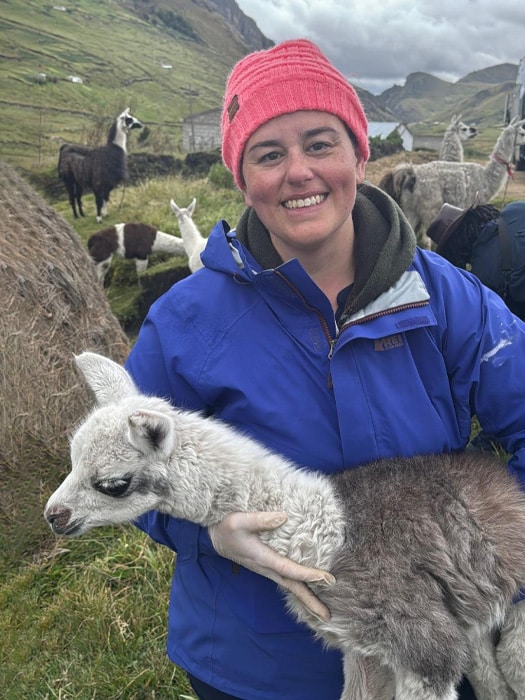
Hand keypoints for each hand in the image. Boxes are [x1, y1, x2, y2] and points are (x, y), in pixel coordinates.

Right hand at [209, 511, 334, 620]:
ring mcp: (266, 569)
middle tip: (327, 616)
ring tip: (322, 611)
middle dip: (310, 602)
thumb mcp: (239, 520)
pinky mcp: (266, 566)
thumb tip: (283, 517)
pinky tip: (307, 589)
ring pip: (290, 585)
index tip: (327, 579)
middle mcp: (266, 568)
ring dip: (306, 598)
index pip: (289, 569)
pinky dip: (298, 588)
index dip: (308, 574)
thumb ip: (260, 519)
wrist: (212, 539)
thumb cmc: (225, 529)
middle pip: (292, 587)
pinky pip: (286, 580)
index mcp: (263, 558)